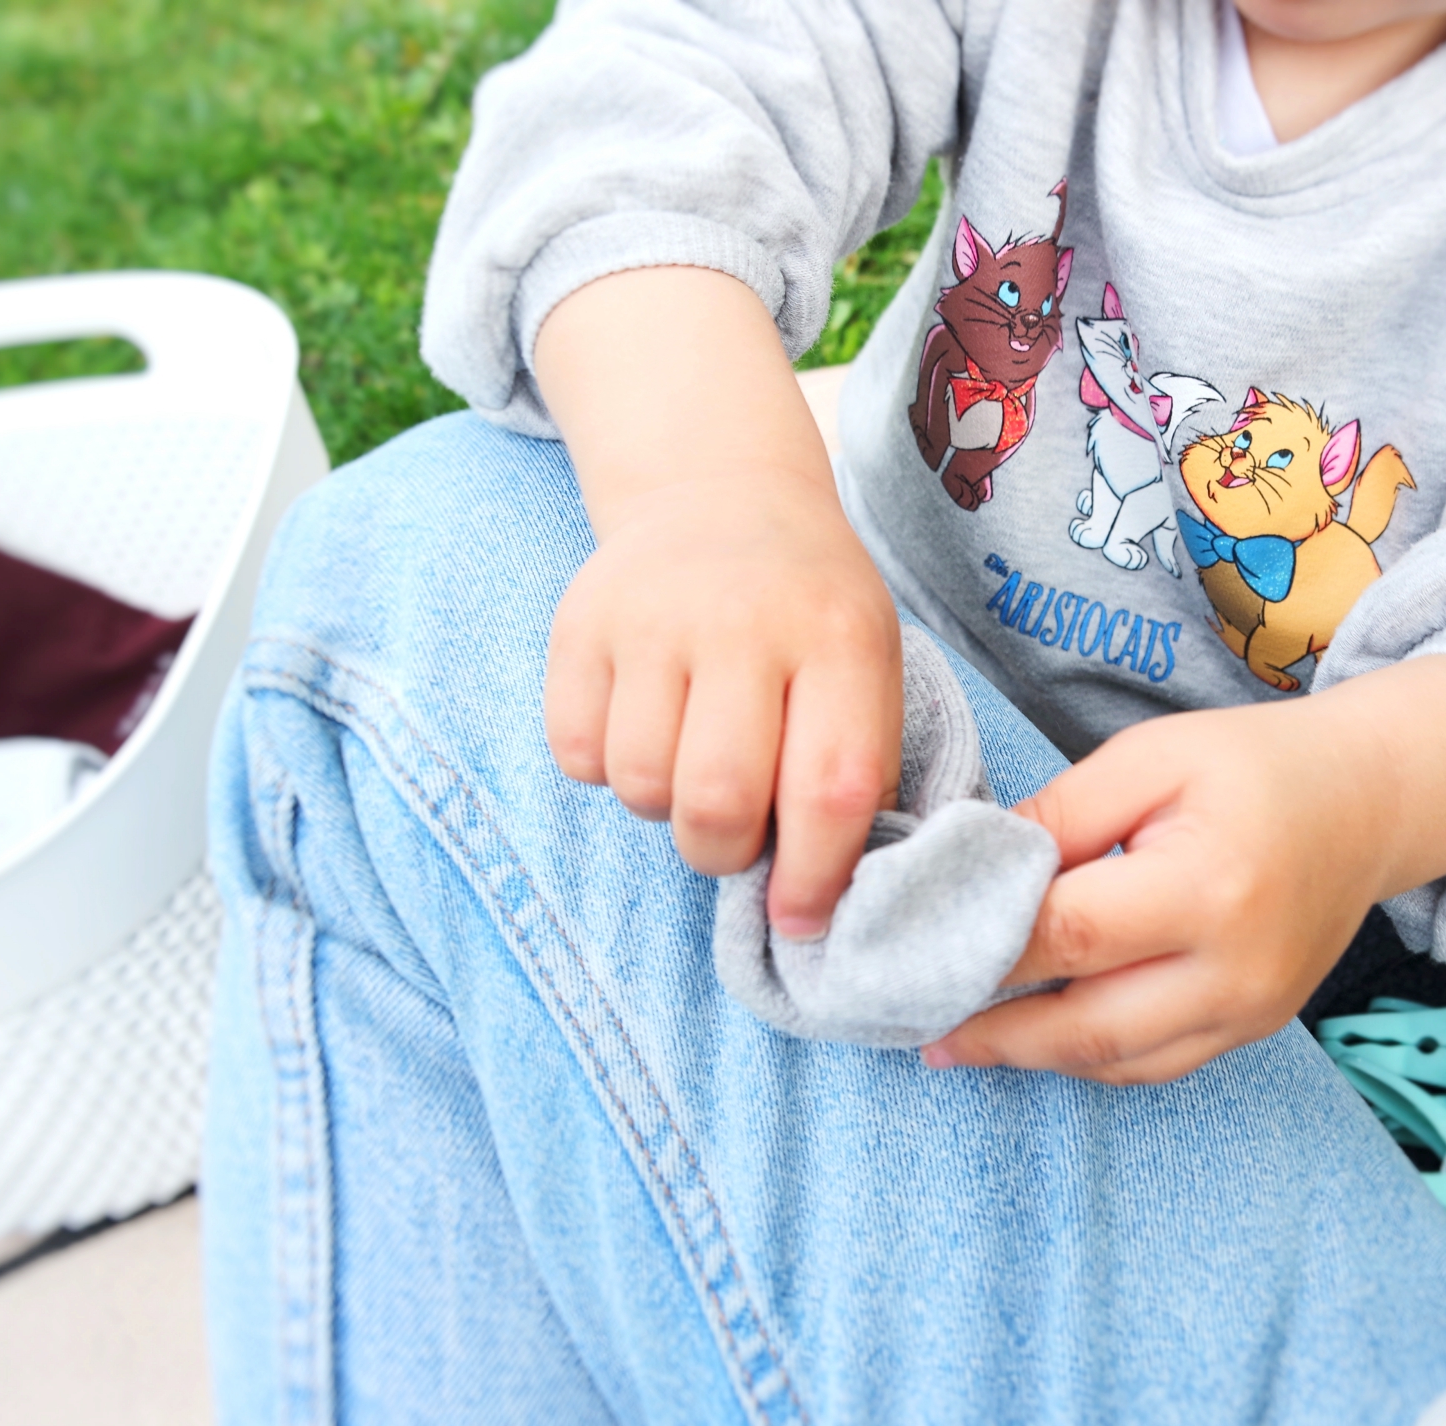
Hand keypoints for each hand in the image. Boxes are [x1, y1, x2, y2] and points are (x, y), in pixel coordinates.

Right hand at [537, 267, 900, 934]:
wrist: (718, 494)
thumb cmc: (809, 611)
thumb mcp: (868, 665)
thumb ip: (857, 769)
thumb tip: (824, 901)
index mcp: (839, 637)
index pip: (832, 789)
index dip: (817, 876)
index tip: (802, 915)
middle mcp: (745, 621)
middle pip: (719, 801)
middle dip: (728, 853)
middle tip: (740, 837)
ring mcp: (653, 617)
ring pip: (642, 787)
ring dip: (668, 810)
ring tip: (696, 763)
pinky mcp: (578, 624)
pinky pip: (578, 755)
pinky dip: (609, 769)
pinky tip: (646, 725)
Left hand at [924, 655, 1445, 1084]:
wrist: (1370, 801)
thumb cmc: (1254, 762)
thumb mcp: (1151, 757)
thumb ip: (1058, 815)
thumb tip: (965, 867)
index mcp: (1207, 886)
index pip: (1064, 935)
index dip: (976, 946)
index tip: (899, 944)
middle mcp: (1234, 969)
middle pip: (1082, 1023)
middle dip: (986, 1024)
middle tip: (903, 1015)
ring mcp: (1249, 1012)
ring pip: (1113, 1060)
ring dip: (1026, 1053)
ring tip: (948, 1036)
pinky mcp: (1252, 1029)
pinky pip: (1151, 1064)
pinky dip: (1084, 1055)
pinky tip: (1028, 1035)